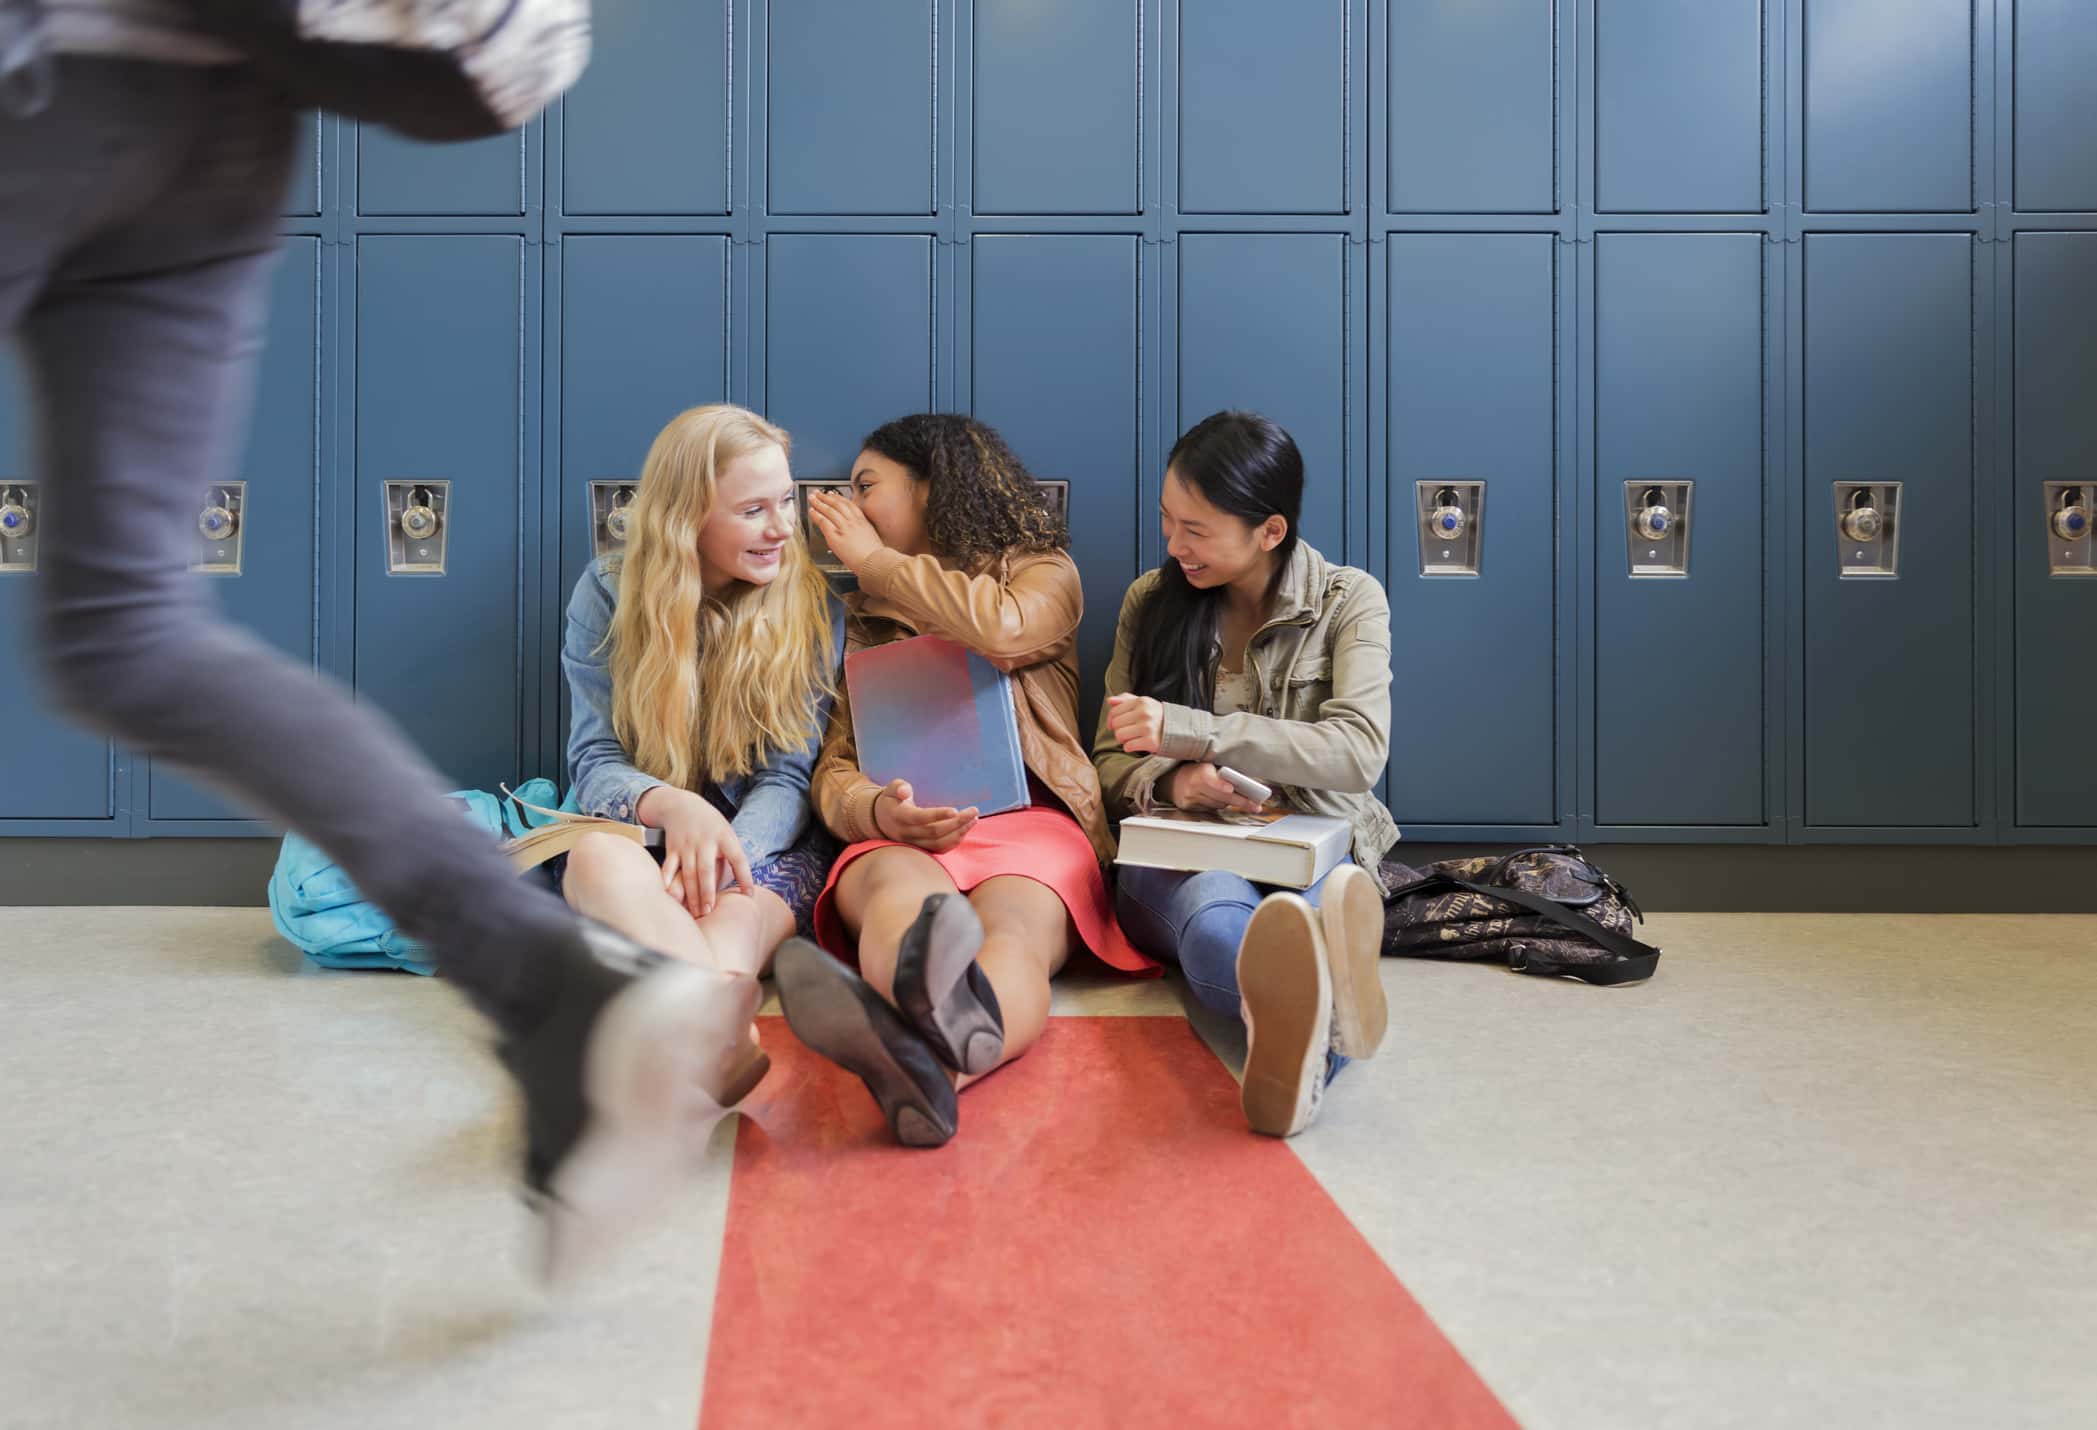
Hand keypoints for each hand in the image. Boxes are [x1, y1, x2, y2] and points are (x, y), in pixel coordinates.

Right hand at [643, 787, 753, 919]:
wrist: (683, 805)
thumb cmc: (711, 826)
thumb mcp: (726, 834)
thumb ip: (730, 857)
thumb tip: (740, 886)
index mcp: (724, 837)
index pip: (738, 859)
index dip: (745, 877)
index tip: (749, 894)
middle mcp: (705, 842)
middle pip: (706, 870)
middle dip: (707, 893)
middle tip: (709, 911)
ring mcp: (687, 845)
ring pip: (688, 873)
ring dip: (691, 895)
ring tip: (695, 913)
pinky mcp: (672, 848)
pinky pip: (669, 868)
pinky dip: (667, 882)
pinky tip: (668, 897)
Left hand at [806, 488, 885, 572]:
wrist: (875, 563)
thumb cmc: (875, 557)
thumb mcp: (871, 537)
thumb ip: (862, 530)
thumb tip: (854, 531)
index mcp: (863, 521)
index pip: (849, 504)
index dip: (838, 498)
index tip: (832, 494)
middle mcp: (853, 522)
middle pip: (837, 504)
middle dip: (826, 497)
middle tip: (818, 493)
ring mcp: (844, 528)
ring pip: (829, 510)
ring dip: (819, 503)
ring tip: (812, 499)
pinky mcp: (835, 536)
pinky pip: (823, 522)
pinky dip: (816, 515)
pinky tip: (812, 512)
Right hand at [871, 778, 976, 852]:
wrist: (882, 821)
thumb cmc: (891, 800)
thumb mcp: (891, 789)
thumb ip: (899, 787)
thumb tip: (905, 791)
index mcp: (899, 816)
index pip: (920, 818)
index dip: (938, 815)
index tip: (955, 810)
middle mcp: (906, 833)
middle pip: (935, 832)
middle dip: (957, 822)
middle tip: (974, 810)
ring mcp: (914, 843)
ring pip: (939, 843)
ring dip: (959, 833)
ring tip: (974, 819)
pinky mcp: (922, 848)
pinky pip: (940, 849)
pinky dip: (955, 841)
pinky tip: (966, 829)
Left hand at [1105, 693, 1165, 753]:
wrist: (1180, 730)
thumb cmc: (1157, 716)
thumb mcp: (1144, 703)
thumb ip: (1126, 699)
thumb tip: (1109, 701)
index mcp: (1141, 701)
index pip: (1114, 712)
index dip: (1111, 720)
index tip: (1115, 725)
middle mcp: (1144, 713)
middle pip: (1115, 724)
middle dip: (1119, 730)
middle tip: (1128, 731)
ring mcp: (1147, 727)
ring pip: (1119, 736)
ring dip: (1123, 739)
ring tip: (1133, 738)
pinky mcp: (1150, 742)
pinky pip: (1128, 746)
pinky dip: (1130, 747)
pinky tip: (1138, 744)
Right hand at [1165, 762, 1265, 814]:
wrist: (1172, 780)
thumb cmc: (1196, 770)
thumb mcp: (1207, 764)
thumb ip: (1222, 772)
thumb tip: (1245, 782)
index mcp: (1197, 772)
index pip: (1208, 779)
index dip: (1219, 785)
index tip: (1231, 789)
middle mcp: (1192, 787)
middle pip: (1219, 797)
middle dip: (1240, 801)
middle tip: (1255, 805)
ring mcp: (1191, 800)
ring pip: (1218, 805)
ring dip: (1231, 803)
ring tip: (1248, 802)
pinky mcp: (1190, 808)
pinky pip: (1211, 809)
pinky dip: (1220, 805)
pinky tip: (1227, 801)